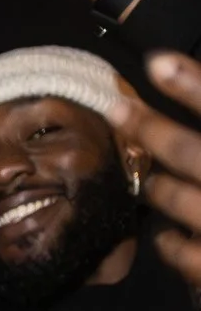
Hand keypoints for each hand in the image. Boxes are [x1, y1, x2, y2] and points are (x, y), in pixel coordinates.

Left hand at [134, 48, 200, 290]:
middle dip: (148, 128)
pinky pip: (178, 249)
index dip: (193, 84)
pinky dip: (166, 240)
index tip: (155, 61)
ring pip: (174, 196)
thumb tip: (182, 82)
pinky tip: (167, 234)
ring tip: (152, 180)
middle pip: (188, 151)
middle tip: (118, 108)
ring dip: (156, 184)